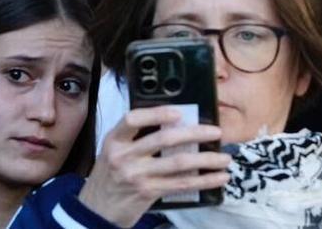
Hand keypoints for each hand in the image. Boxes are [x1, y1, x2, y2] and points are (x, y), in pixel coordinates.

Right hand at [78, 107, 230, 226]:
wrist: (96, 209)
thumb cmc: (108, 176)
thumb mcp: (112, 151)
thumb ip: (133, 138)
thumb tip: (170, 124)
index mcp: (114, 140)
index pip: (133, 119)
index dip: (156, 113)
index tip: (178, 112)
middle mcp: (125, 156)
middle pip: (163, 140)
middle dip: (195, 133)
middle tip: (216, 132)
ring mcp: (137, 176)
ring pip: (178, 164)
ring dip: (206, 160)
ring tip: (225, 157)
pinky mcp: (149, 193)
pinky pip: (181, 185)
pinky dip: (203, 181)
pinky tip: (218, 178)